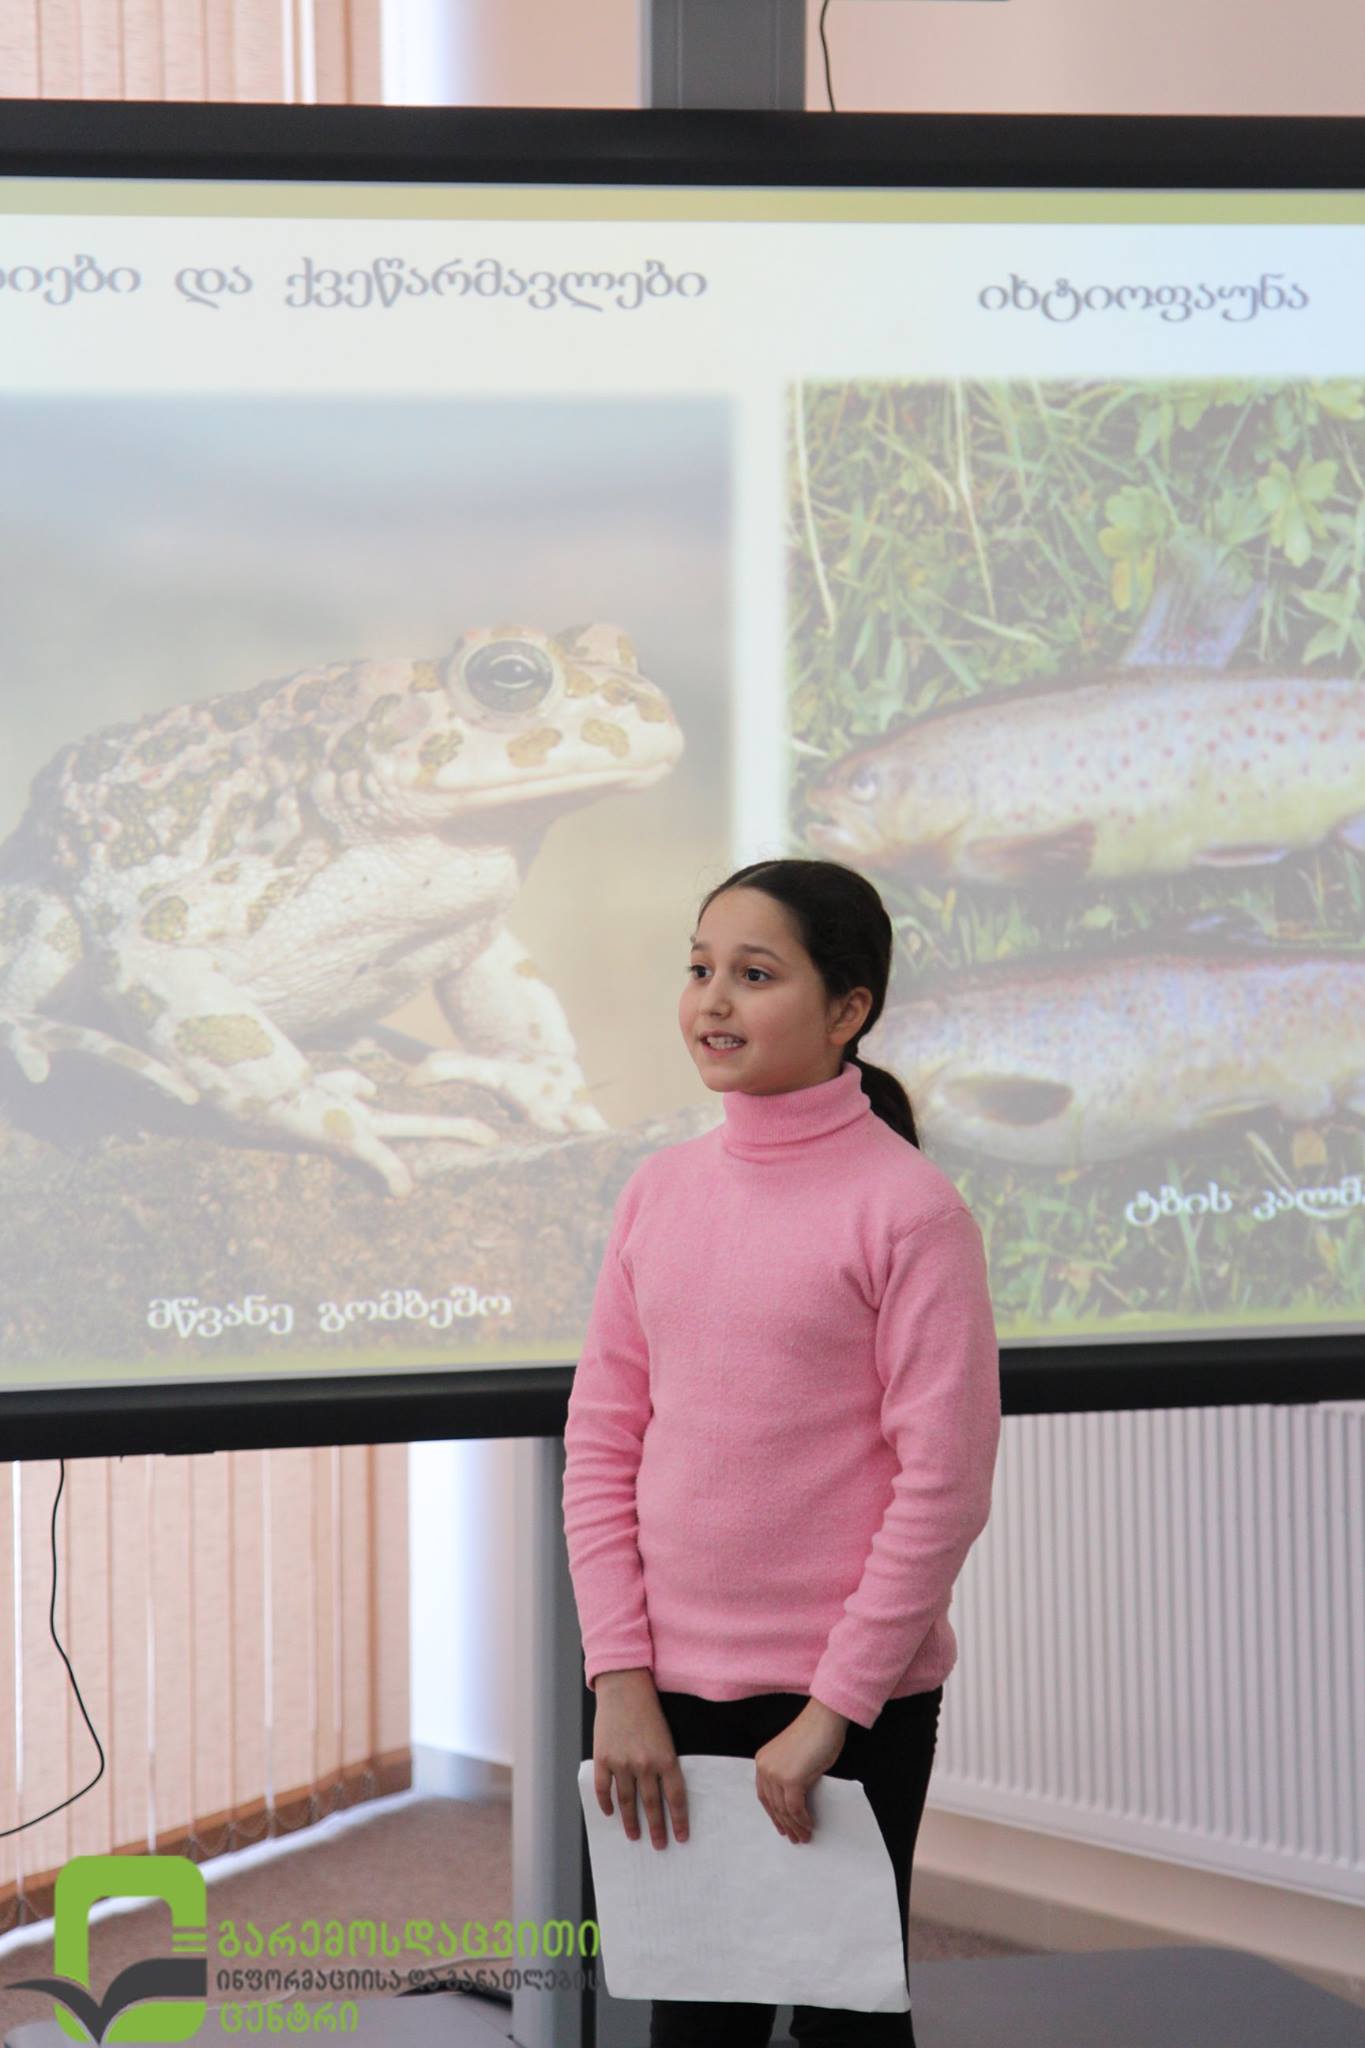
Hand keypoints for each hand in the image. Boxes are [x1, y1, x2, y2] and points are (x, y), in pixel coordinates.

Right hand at [591, 1670, 689, 1849]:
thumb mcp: (666, 1736)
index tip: (681, 1838)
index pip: (675, 1798)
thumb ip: (665, 1764)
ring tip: (634, 1836)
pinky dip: (606, 1804)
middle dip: (656, 1829)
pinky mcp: (603, 1758)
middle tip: (659, 1846)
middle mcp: (644, 1764)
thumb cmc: (649, 1711)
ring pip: (627, 1802)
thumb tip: (665, 1794)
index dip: (679, 1820)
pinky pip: (603, 1789)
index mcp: (665, 1758)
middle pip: (651, 1805)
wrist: (624, 1687)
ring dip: (631, 1822)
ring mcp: (621, 1762)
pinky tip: (610, 1813)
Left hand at [753, 1701, 847, 1843]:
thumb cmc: (815, 1735)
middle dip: (784, 1824)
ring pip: (783, 1809)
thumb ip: (788, 1776)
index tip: (781, 1827)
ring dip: (795, 1826)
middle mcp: (764, 1767)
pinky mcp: (791, 1779)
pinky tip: (809, 1826)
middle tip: (795, 1838)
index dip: (773, 1814)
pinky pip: (795, 1808)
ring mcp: (776, 1773)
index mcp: (762, 1761)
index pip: (764, 1796)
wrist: (824, 1719)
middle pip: (773, 1805)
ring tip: (804, 1837)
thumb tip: (794, 1803)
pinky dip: (802, 1820)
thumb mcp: (793, 1759)